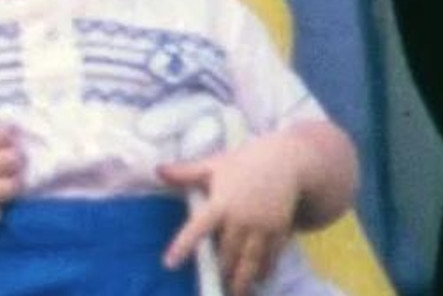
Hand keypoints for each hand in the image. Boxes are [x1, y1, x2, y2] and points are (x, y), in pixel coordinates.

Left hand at [159, 133, 299, 295]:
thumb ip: (185, 172)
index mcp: (221, 202)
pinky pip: (271, 257)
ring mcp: (262, 226)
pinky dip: (264, 271)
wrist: (285, 160)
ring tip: (235, 293)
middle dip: (220, 271)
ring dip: (242, 280)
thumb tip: (158, 170)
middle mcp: (241, 218)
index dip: (182, 247)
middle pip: (226, 253)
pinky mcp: (280, 231)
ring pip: (250, 262)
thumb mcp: (213, 164)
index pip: (197, 228)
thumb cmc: (244, 162)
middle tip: (212, 284)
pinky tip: (258, 280)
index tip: (169, 263)